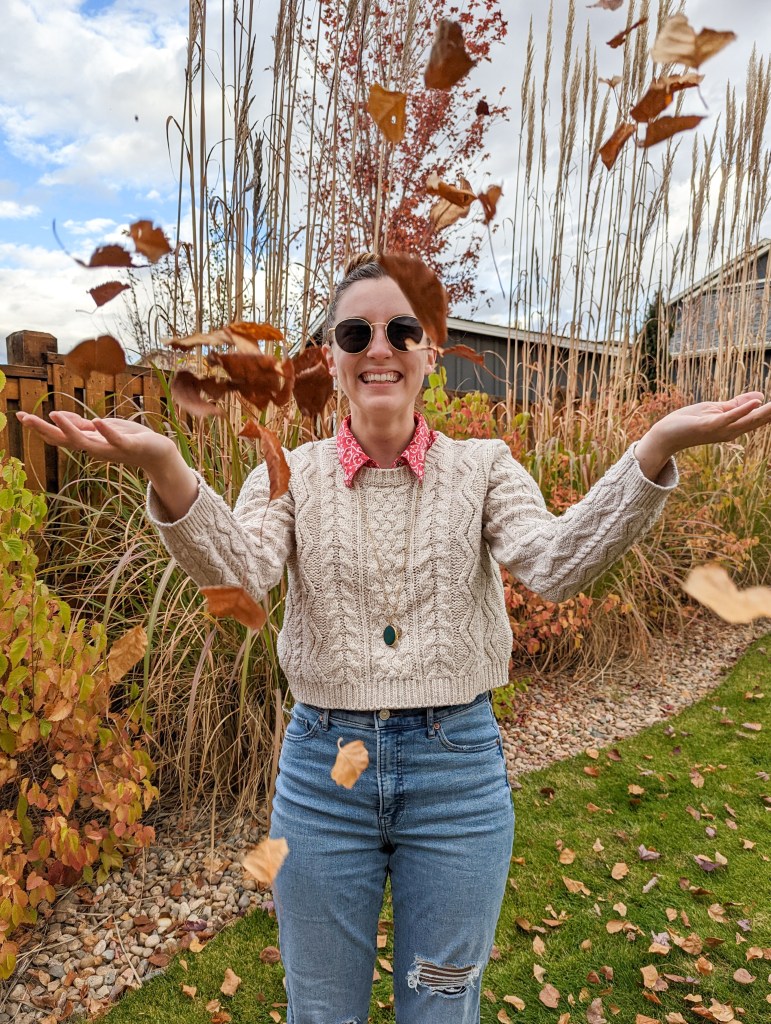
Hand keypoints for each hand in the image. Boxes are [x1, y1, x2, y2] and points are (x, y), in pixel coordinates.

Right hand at [15, 410, 176, 473]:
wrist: (156, 452)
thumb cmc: (129, 438)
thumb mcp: (102, 428)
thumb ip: (82, 425)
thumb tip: (58, 417)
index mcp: (88, 442)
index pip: (58, 436)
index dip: (39, 427)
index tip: (19, 415)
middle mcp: (95, 448)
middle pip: (65, 440)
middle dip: (43, 429)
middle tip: (24, 418)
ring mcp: (111, 449)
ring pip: (86, 443)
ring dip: (70, 429)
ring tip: (54, 415)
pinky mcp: (129, 447)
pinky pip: (115, 441)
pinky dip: (106, 432)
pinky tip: (96, 421)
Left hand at [652, 392, 770, 454]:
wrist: (667, 434)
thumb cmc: (690, 421)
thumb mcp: (717, 410)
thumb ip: (738, 404)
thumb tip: (760, 397)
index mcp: (736, 425)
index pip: (762, 417)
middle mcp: (732, 431)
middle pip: (760, 420)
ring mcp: (721, 430)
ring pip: (749, 420)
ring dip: (767, 411)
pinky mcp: (709, 426)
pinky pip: (729, 418)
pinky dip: (742, 410)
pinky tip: (756, 402)